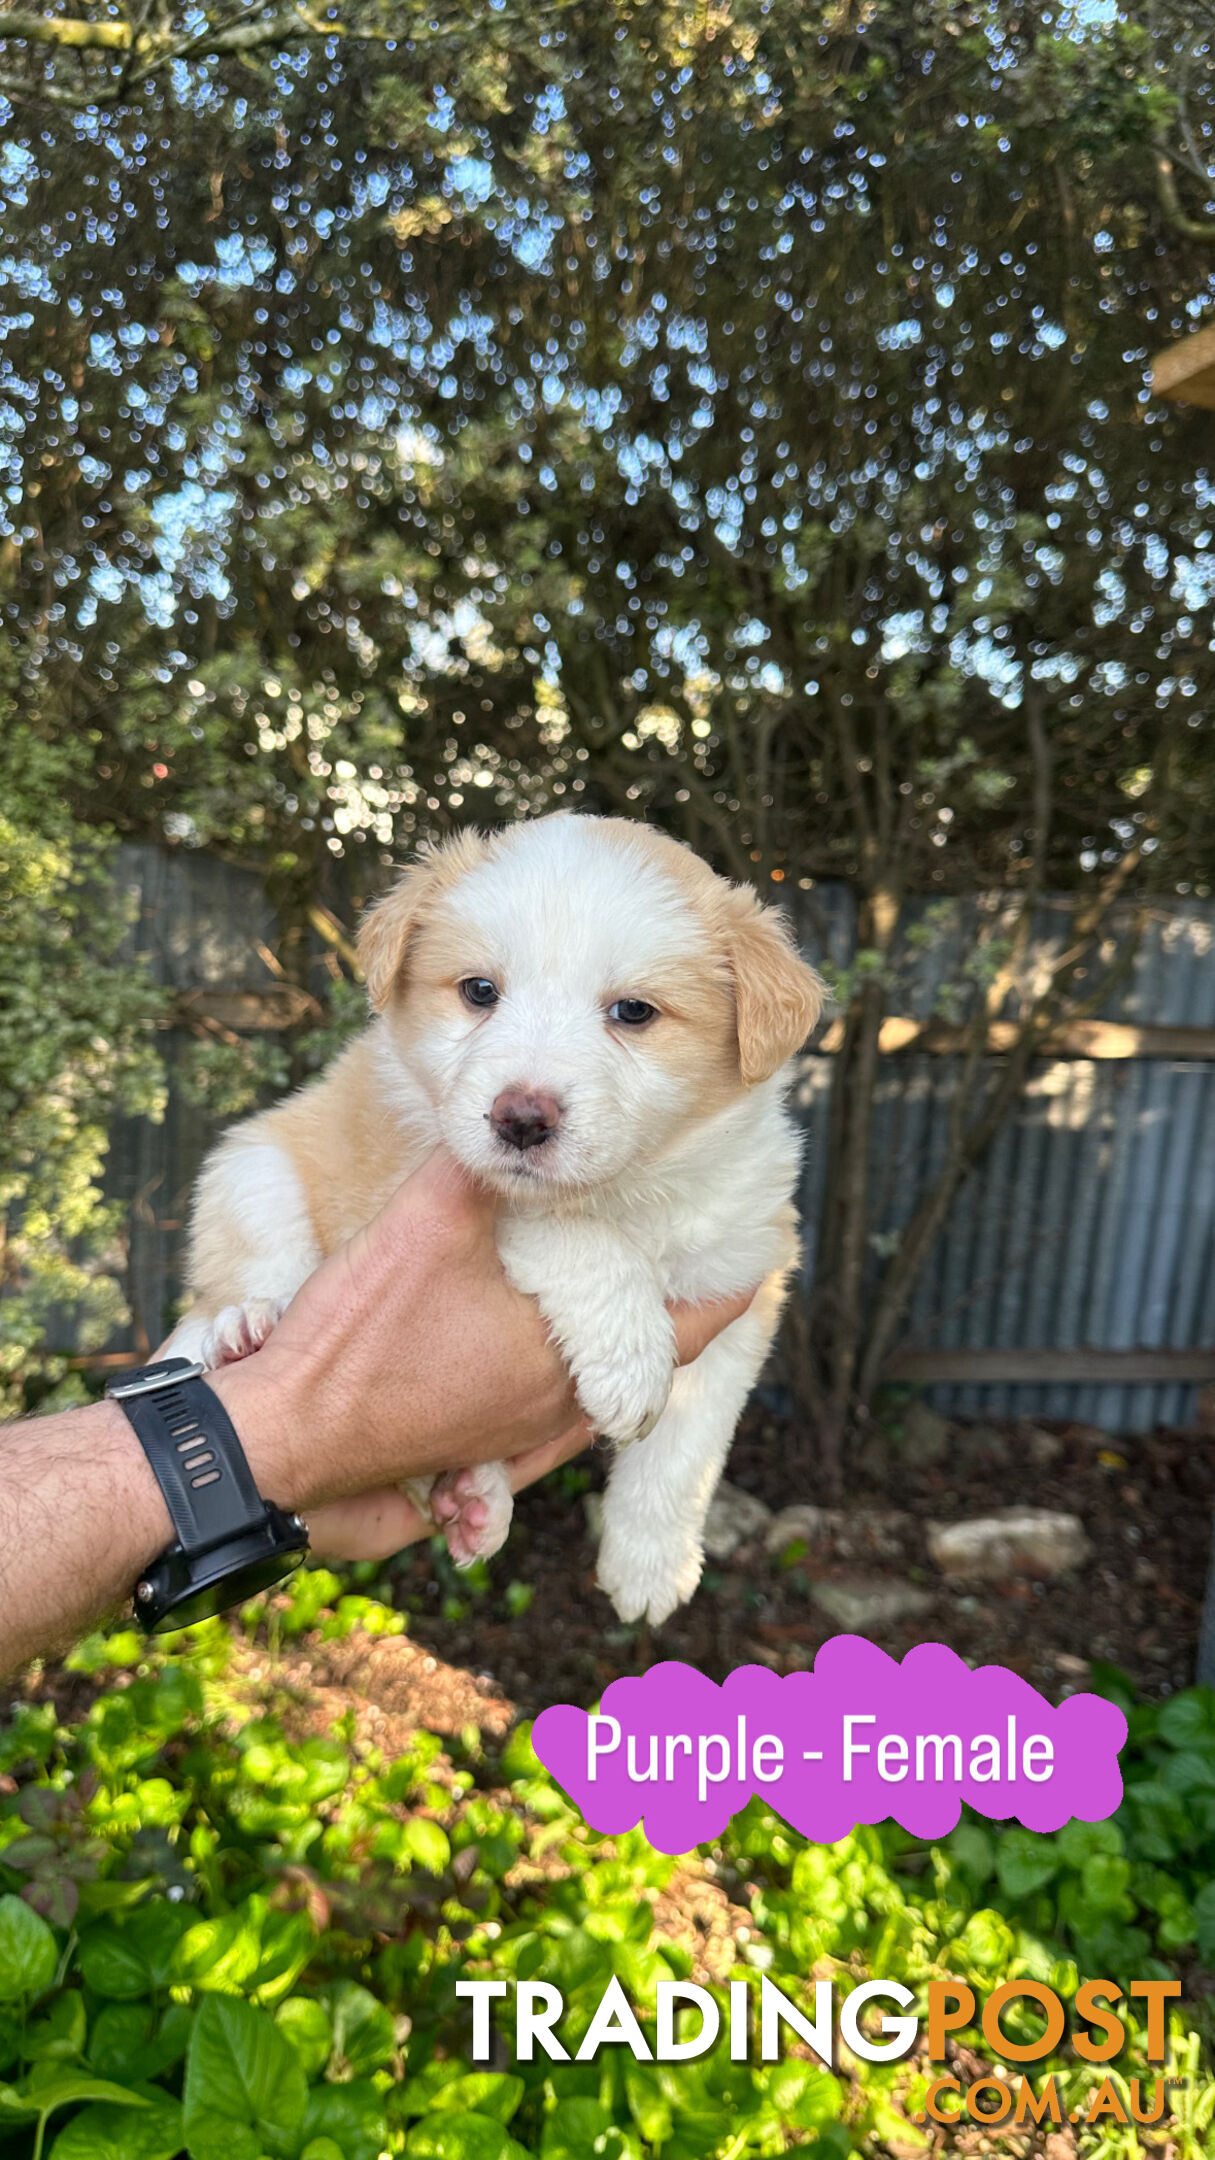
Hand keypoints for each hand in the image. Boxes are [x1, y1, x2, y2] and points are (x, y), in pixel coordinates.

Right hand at [209, 1152, 753, 1561]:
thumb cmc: (357, 1341)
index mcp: (572, 1360)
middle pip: (652, 1356)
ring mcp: (520, 1442)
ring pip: (599, 1386)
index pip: (696, 1324)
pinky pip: (551, 1416)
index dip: (730, 1279)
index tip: (754, 1242)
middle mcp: (562, 1412)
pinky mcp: (479, 1457)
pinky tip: (537, 1336)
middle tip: (672, 1246)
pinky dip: (565, 1372)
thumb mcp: (423, 1226)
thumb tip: (511, 1118)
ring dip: (612, 1339)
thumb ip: (477, 1167)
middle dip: (664, 1301)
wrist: (283, 1440)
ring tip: (611, 1282)